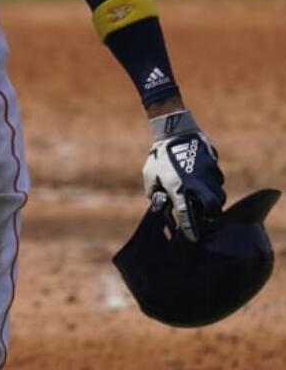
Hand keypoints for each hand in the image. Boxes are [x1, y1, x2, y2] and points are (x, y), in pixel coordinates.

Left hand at [142, 124, 224, 240]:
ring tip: (203, 201)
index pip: (187, 217)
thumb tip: (160, 205)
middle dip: (210, 217)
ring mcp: (208, 176)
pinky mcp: (214, 167)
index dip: (191, 230)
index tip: (193, 238)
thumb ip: (155, 194)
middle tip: (203, 218)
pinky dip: (213, 185)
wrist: (174, 132)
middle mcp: (196, 186)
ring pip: (219, 196)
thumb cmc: (159, 156)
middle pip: (213, 210)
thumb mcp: (151, 176)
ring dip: (213, 201)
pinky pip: (218, 181)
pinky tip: (204, 182)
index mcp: (178, 190)